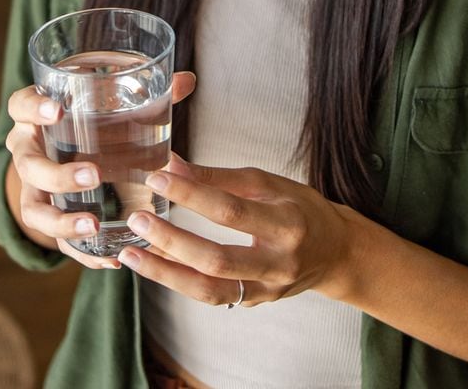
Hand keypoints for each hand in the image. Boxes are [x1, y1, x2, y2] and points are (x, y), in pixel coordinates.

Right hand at [5, 70, 196, 268]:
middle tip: (93, 175)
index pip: (22, 105)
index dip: (34, 107)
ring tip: (93, 226)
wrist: (67, 145)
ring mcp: (33, 188)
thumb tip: (187, 80)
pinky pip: (56, 240)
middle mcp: (28, 151)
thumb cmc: (90, 115)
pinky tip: (108, 260)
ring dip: (61, 221)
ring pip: (33, 210)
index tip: (58, 109)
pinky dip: (80, 252)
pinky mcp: (49, 216)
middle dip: (58, 174)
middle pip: (29, 165)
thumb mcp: (108, 99)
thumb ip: (147, 91)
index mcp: (36, 115)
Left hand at [115, 157, 359, 306]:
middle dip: (172, 240)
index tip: (159, 178)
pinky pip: (210, 297)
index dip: (192, 194)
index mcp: (286, 223)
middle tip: (138, 219)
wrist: (335, 252)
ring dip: (165, 272)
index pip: (231, 211)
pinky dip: (178, 282)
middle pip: (216, 258)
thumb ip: (221, 177)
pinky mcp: (253, 302)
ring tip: (132, 253)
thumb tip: (174, 164)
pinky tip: (154, 266)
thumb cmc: (302, 210)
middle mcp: (277, 263)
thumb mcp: (270, 183)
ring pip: (208, 289)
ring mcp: (265, 289)